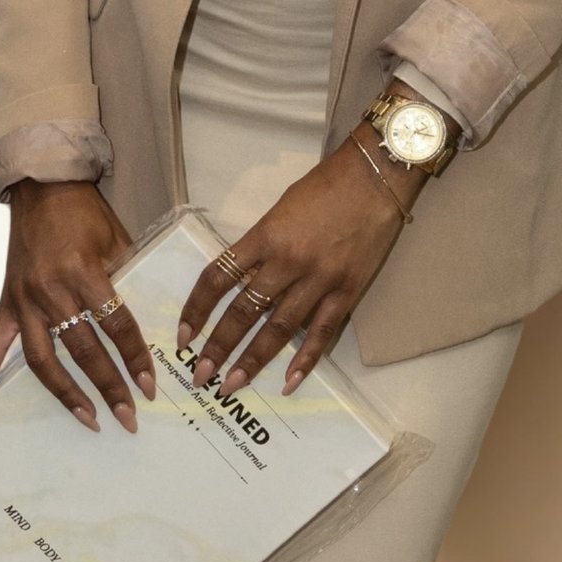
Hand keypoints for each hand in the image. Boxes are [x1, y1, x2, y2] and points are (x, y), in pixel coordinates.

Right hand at [0, 179, 159, 432]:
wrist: (42, 187)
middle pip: (83, 349)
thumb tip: (139, 328)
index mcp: (83, 272)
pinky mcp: (7, 302)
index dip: (135, 357)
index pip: (115, 325)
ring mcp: (24, 300)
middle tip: (129, 417)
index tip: (149, 386)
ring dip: (65, 394)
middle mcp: (51, 290)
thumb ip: (124, 283)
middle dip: (109, 386)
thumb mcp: (117, 240)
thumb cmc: (85, 213)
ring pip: (43, 359)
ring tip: (87, 419)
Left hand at [175, 129, 425, 396]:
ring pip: (278, 329)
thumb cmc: (326, 185)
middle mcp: (287, 261)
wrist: (377, 176)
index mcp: (265, 236)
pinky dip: (305, 359)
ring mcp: (319, 279)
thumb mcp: (281, 207)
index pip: (218, 278)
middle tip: (200, 376)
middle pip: (243, 311)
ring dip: (252, 360)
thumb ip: (262, 244)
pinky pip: (322, 332)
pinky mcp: (347, 291)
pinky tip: (288, 382)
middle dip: (218, 347)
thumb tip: (243, 279)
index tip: (183, 335)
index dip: (196, 309)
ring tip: (231, 386)